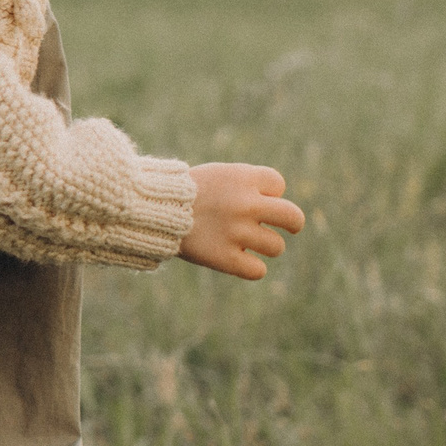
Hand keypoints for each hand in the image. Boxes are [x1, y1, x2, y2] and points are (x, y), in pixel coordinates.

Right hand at [178, 163, 304, 280]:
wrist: (152, 209)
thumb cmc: (188, 192)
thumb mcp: (220, 174)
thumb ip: (249, 184)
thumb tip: (279, 201)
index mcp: (243, 178)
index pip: (278, 185)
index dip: (267, 192)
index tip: (250, 196)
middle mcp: (245, 204)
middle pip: (293, 217)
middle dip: (293, 223)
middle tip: (289, 227)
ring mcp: (236, 232)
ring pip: (276, 247)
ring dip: (265, 245)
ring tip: (245, 241)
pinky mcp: (225, 258)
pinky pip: (257, 270)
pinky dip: (251, 267)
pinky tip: (239, 259)